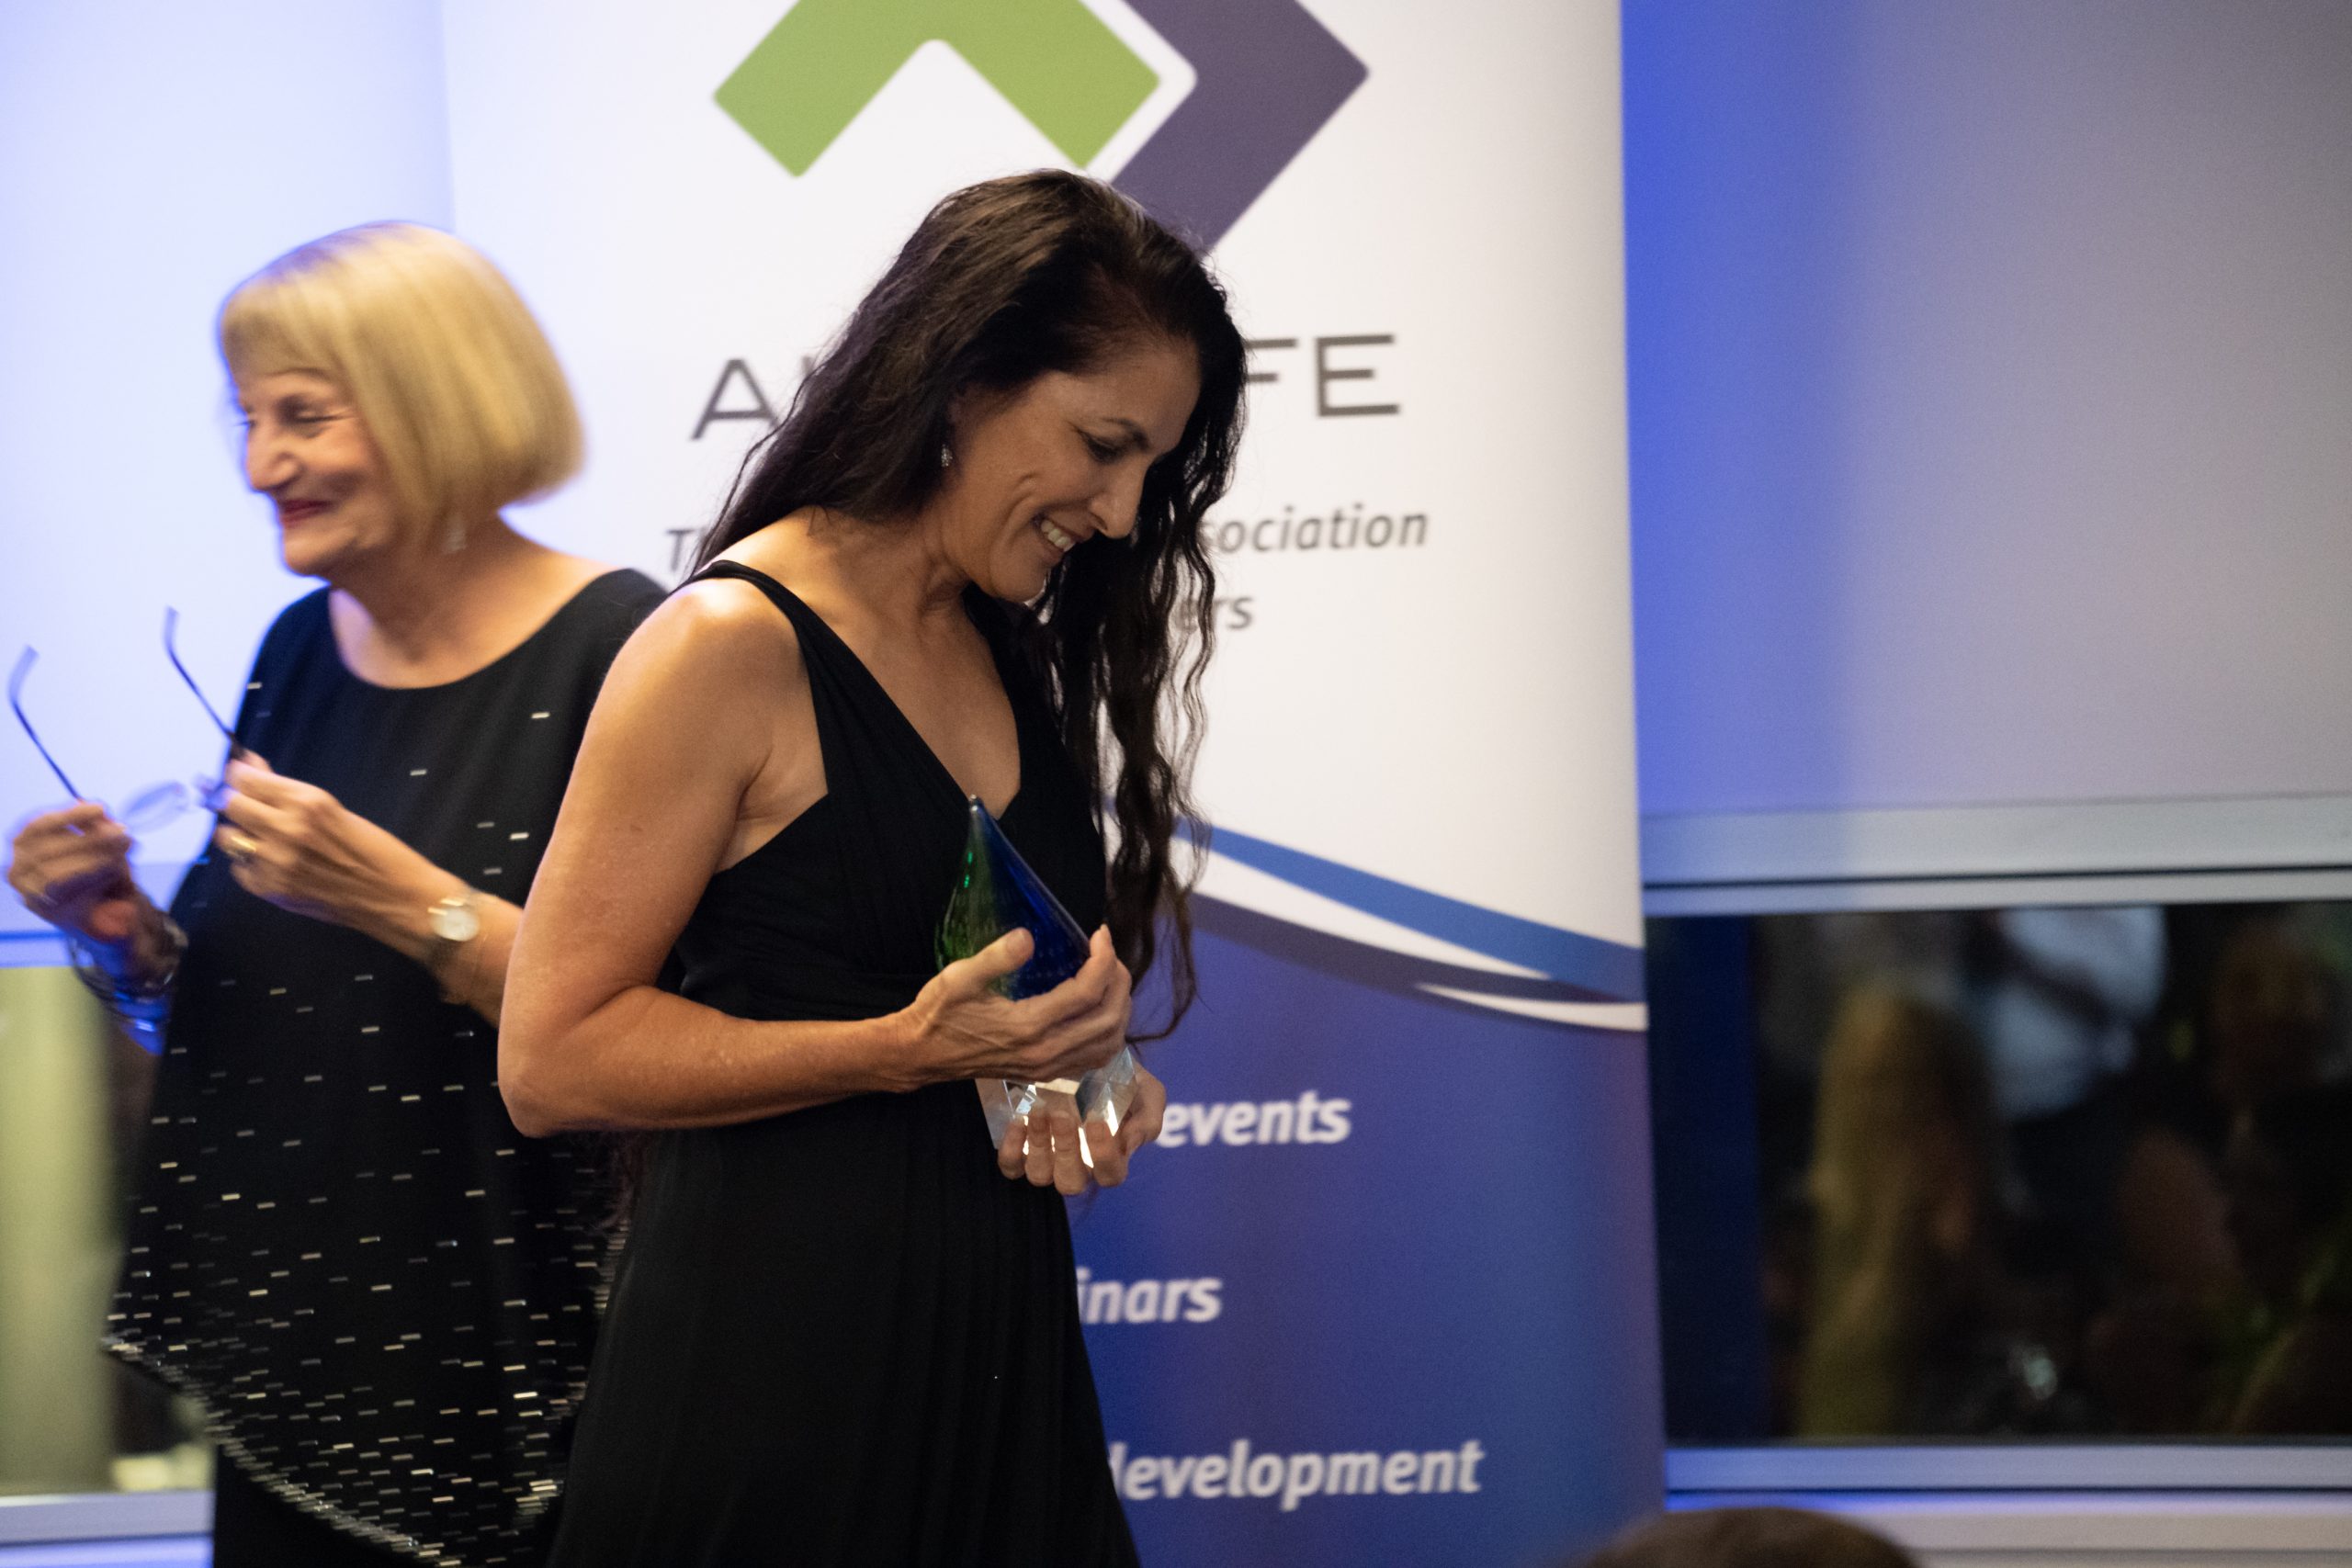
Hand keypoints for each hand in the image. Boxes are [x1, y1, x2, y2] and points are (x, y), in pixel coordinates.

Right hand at [8, 801, 147, 947]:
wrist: (110, 909)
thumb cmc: (99, 867)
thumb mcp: (101, 841)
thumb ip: (98, 826)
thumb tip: (100, 813)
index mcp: (24, 845)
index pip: (38, 827)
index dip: (68, 816)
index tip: (100, 808)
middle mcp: (18, 871)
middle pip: (47, 852)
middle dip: (90, 841)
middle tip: (124, 835)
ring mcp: (33, 897)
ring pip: (56, 876)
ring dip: (96, 863)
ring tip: (122, 857)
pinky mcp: (55, 916)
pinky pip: (73, 898)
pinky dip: (98, 884)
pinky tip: (115, 876)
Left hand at [212, 755, 415, 929]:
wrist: (393, 897)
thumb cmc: (374, 850)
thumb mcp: (335, 811)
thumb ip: (288, 792)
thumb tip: (252, 766)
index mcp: (308, 803)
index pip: (247, 779)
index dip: (238, 773)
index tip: (239, 773)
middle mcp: (286, 830)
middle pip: (230, 804)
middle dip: (234, 799)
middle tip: (245, 802)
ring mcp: (275, 862)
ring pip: (227, 836)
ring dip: (238, 831)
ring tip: (259, 835)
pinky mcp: (270, 889)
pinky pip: (239, 868)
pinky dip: (249, 862)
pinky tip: (272, 862)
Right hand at [899, 924, 1132, 1088]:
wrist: (922, 1056)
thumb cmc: (939, 1013)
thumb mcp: (960, 977)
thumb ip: (996, 957)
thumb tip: (1029, 936)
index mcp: (1028, 1026)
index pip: (1088, 992)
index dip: (1103, 958)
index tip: (1099, 933)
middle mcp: (1046, 1051)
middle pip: (1109, 1017)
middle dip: (1118, 979)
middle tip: (1106, 951)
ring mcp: (1049, 1067)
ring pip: (1109, 1041)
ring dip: (1119, 1006)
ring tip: (1108, 976)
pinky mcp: (1047, 1073)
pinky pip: (1096, 1057)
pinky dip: (1110, 1030)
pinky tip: (1099, 1008)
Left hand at [997, 1061, 1165, 1192]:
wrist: (1084, 1049)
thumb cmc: (1120, 1077)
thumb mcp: (1147, 1091)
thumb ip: (1148, 1119)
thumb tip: (1129, 1144)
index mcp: (1109, 1157)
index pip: (1110, 1175)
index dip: (1104, 1156)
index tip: (1097, 1119)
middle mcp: (1076, 1165)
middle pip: (1070, 1182)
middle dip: (1065, 1149)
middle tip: (1062, 1114)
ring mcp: (1045, 1160)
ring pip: (1039, 1175)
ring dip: (1038, 1144)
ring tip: (1038, 1109)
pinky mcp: (1019, 1148)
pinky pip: (1011, 1166)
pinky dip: (1011, 1148)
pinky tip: (1018, 1121)